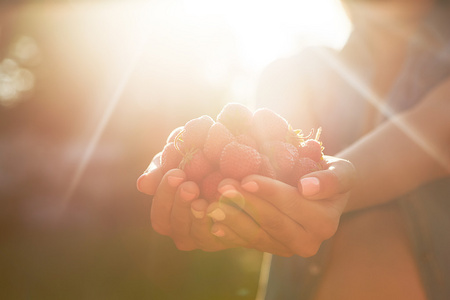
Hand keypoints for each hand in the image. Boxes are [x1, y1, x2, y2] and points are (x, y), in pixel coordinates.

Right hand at [137, 154, 247, 250]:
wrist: (234, 171)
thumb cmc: (198, 164)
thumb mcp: (177, 162)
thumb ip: (159, 171)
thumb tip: (142, 184)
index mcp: (167, 216)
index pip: (159, 214)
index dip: (164, 195)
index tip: (177, 174)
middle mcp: (183, 233)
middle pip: (175, 226)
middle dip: (181, 205)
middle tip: (191, 186)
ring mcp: (203, 239)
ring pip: (195, 235)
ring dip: (197, 217)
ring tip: (203, 200)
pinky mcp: (225, 239)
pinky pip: (220, 238)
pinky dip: (219, 223)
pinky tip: (221, 207)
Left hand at [204, 156, 355, 256]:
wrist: (320, 192)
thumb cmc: (329, 174)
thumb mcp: (342, 171)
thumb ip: (332, 179)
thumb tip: (307, 189)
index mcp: (325, 223)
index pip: (291, 204)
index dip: (268, 192)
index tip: (246, 179)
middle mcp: (308, 242)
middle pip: (270, 222)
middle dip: (245, 204)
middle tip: (222, 187)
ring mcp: (287, 249)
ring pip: (256, 235)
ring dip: (232, 219)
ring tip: (212, 203)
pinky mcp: (272, 248)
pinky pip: (248, 242)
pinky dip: (230, 233)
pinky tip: (214, 223)